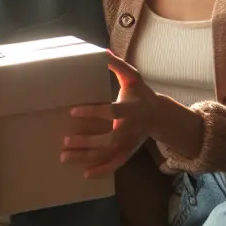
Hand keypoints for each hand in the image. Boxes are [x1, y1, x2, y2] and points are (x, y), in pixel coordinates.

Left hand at [61, 52, 158, 177]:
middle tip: (65, 142)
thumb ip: (118, 65)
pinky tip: (85, 174)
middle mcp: (130, 129)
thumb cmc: (141, 94)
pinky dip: (102, 170)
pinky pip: (115, 164)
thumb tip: (102, 51)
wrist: (160, 115)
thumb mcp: (133, 77)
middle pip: (108, 140)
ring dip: (86, 158)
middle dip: (87, 142)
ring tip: (65, 157)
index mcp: (130, 109)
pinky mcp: (128, 152)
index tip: (72, 111)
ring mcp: (129, 143)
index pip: (111, 112)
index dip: (93, 112)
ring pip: (108, 154)